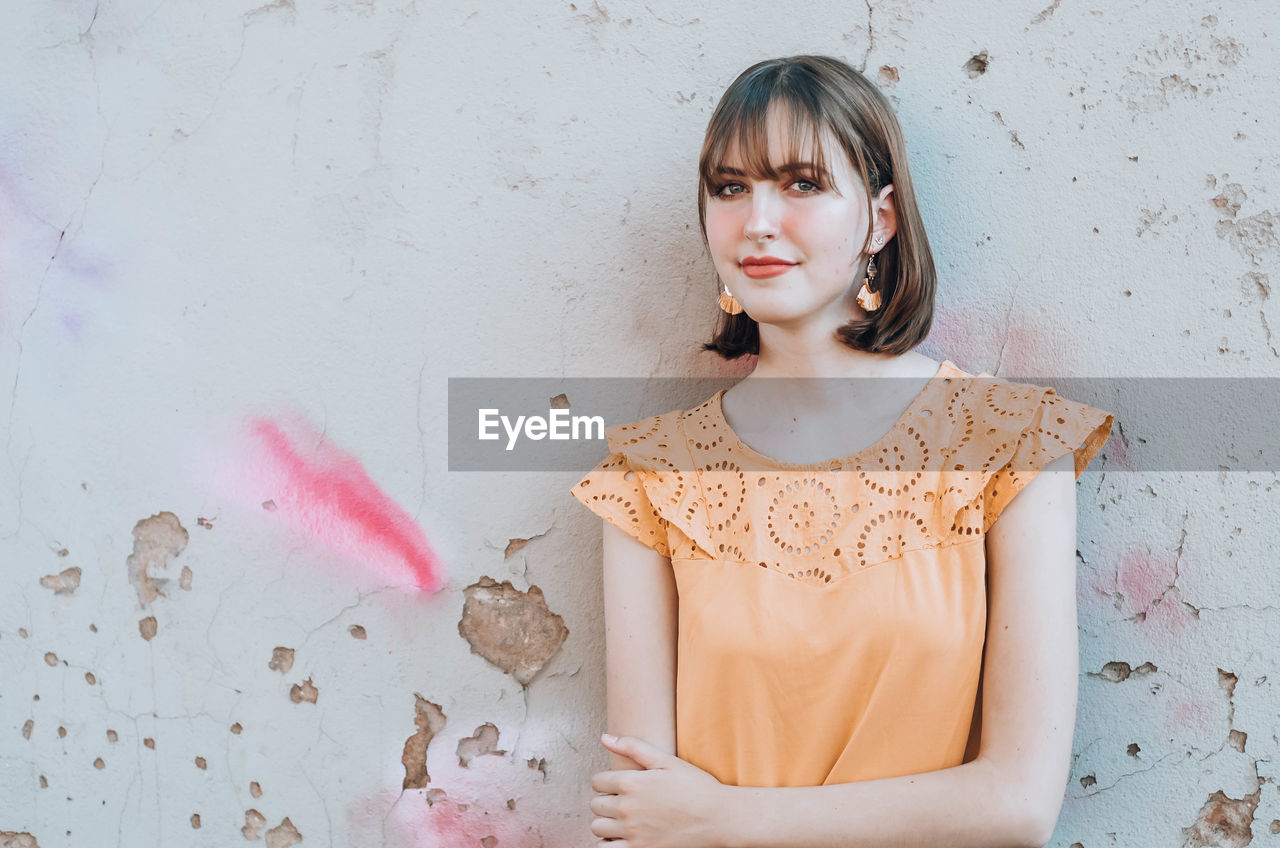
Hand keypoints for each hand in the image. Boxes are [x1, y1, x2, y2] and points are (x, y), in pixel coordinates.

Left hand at [589, 734, 729, 847]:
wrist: (719, 818)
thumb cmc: (696, 787)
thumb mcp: (666, 761)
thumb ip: (632, 747)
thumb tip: (605, 737)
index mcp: (631, 782)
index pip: (597, 782)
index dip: (605, 782)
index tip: (618, 785)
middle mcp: (627, 808)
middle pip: (596, 805)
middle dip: (606, 802)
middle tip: (623, 802)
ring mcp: (632, 832)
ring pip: (597, 828)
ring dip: (605, 823)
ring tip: (622, 820)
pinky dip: (609, 844)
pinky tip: (622, 838)